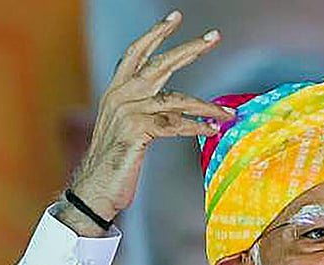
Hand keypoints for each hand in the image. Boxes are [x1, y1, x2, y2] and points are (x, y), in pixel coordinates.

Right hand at [57, 10, 232, 235]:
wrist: (95, 189)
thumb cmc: (116, 161)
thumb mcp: (131, 129)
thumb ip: (151, 112)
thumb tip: (184, 108)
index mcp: (116, 90)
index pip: (137, 52)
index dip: (157, 33)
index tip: (176, 16)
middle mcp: (120, 96)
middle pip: (160, 64)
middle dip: (190, 48)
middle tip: (214, 37)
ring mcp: (127, 112)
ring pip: (176, 99)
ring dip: (207, 106)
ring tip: (228, 113)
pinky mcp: (137, 131)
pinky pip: (176, 125)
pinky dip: (197, 128)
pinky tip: (213, 130)